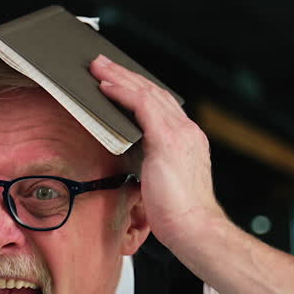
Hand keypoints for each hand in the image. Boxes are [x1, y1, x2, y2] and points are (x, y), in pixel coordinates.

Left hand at [90, 55, 222, 249]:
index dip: (139, 90)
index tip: (121, 80)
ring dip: (120, 77)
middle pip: (154, 93)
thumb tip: (131, 159)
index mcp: (188, 140)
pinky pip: (142, 106)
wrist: (195, 229)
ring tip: (98, 67)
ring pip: (146, 93)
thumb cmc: (178, 216)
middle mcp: (187, 131)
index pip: (162, 105)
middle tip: (103, 63)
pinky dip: (122, 93)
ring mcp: (180, 133)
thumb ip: (150, 164)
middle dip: (127, 75)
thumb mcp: (161, 182)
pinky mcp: (168, 140)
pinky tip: (106, 87)